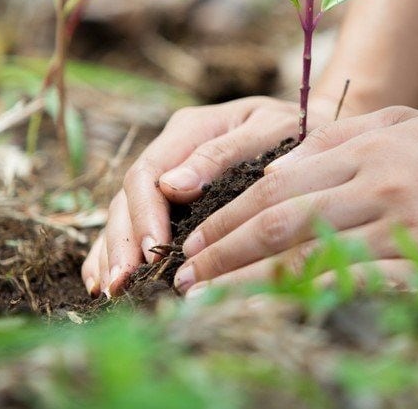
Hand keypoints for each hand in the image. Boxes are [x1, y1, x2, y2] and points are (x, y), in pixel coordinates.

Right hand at [81, 94, 345, 296]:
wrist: (315, 128)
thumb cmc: (298, 131)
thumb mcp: (270, 131)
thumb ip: (223, 154)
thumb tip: (172, 187)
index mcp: (191, 128)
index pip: (149, 172)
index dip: (145, 214)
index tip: (153, 250)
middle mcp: (172, 150)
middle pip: (129, 196)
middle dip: (123, 241)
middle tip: (123, 282)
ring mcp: (168, 173)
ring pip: (123, 211)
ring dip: (113, 251)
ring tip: (110, 290)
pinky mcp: (171, 197)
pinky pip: (133, 222)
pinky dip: (114, 250)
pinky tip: (102, 281)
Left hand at [170, 107, 417, 294]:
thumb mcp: (403, 124)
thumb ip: (338, 139)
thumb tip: (274, 166)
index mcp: (368, 147)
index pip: (277, 185)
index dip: (228, 218)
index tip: (193, 243)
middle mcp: (380, 183)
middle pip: (281, 223)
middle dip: (223, 254)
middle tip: (184, 279)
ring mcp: (405, 227)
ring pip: (310, 260)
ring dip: (249, 287)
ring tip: (208, 305)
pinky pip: (356, 291)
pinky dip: (308, 305)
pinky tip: (276, 320)